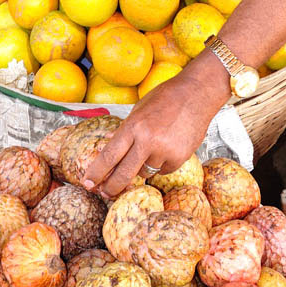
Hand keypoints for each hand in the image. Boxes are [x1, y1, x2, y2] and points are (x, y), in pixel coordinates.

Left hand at [82, 62, 227, 195]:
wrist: (197, 93)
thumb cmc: (167, 97)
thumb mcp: (139, 108)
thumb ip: (125, 129)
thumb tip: (108, 143)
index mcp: (133, 126)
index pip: (109, 156)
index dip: (96, 172)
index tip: (87, 183)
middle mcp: (147, 140)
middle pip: (123, 174)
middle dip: (111, 187)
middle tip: (104, 193)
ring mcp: (164, 151)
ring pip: (145, 172)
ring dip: (143, 166)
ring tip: (154, 146)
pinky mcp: (179, 158)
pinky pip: (163, 170)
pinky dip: (162, 163)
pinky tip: (169, 145)